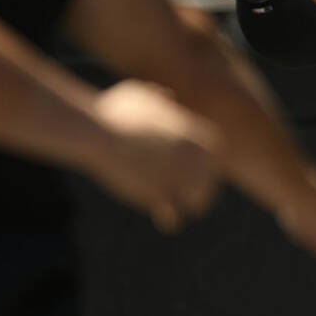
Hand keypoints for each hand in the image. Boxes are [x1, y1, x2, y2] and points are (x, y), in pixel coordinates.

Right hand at [82, 79, 221, 231]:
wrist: (101, 132)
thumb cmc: (116, 112)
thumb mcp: (143, 95)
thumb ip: (159, 97)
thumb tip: (163, 95)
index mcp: (201, 136)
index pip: (214, 159)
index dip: (205, 168)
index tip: (195, 174)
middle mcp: (199, 158)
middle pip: (209, 183)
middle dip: (199, 191)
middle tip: (191, 199)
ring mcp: (182, 179)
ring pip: (197, 203)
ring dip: (187, 206)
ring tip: (176, 212)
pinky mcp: (162, 196)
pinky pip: (174, 217)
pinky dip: (170, 220)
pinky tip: (165, 221)